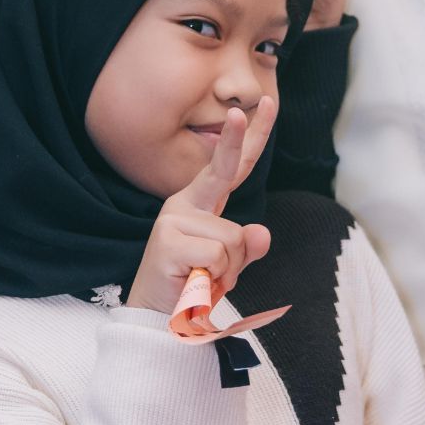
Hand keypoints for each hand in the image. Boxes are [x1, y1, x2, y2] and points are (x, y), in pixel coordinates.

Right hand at [125, 98, 277, 315]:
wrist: (158, 320)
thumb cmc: (193, 288)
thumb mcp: (228, 266)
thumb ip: (246, 248)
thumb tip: (261, 232)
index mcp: (199, 204)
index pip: (230, 167)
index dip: (248, 137)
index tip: (266, 104)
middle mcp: (183, 204)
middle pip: (222, 171)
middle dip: (235, 138)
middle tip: (252, 107)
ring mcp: (173, 219)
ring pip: (233, 238)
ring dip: (229, 269)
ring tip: (205, 279)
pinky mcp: (169, 240)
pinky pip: (218, 256)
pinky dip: (215, 278)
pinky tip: (194, 282)